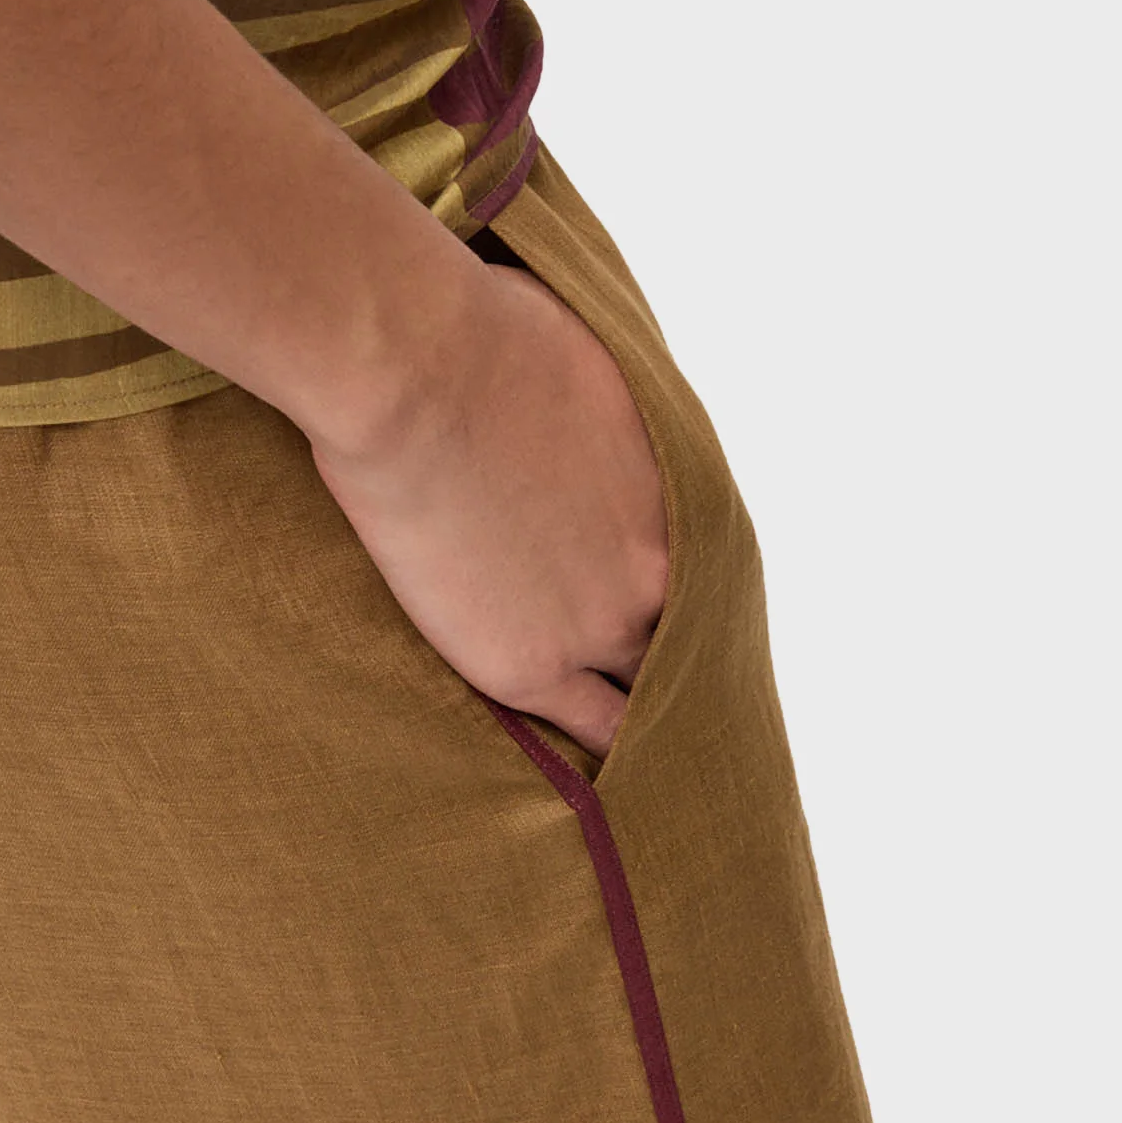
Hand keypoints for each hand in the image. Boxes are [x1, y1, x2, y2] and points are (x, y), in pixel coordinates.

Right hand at [309, 259, 669, 757]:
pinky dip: (603, 760)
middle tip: (678, 721)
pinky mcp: (531, 663)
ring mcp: (603, 622)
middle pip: (689, 646)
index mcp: (686, 494)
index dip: (677, 606)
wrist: (414, 366)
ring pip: (649, 699)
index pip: (706, 578)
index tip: (661, 626)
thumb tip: (590, 406)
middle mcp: (665, 568)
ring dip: (645, 725)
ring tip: (650, 777)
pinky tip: (607, 792)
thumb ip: (613, 417)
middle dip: (674, 672)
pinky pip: (591, 731)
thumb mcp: (592, 359)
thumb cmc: (479, 330)